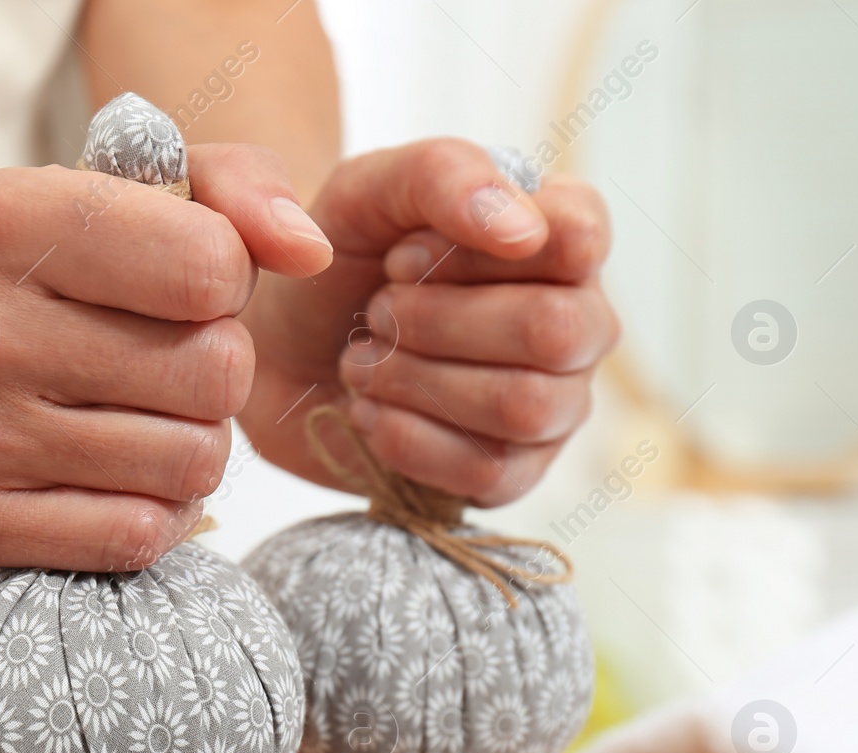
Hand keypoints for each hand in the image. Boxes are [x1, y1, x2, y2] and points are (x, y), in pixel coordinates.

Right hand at [0, 145, 332, 570]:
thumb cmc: (67, 269)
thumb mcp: (146, 194)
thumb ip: (243, 190)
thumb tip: (308, 251)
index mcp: (7, 219)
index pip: (211, 266)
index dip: (226, 281)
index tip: (182, 285)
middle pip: (215, 375)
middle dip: (218, 370)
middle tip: (167, 361)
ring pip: (189, 464)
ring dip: (193, 443)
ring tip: (142, 415)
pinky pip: (136, 537)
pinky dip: (153, 511)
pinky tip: (117, 475)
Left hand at [237, 139, 617, 506]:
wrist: (278, 351)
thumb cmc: (337, 260)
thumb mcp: (368, 191)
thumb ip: (444, 175)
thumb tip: (524, 229)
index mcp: (561, 235)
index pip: (579, 238)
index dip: (477, 253)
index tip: (401, 257)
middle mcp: (578, 319)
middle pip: (556, 331)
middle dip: (439, 323)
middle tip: (376, 314)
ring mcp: (556, 403)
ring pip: (526, 406)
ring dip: (417, 381)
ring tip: (366, 362)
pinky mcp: (513, 471)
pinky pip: (487, 470)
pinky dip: (406, 437)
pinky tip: (370, 410)